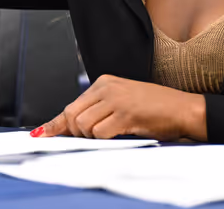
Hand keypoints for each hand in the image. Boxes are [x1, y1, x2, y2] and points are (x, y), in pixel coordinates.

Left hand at [35, 75, 207, 141]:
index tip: (41, 134)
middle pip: (72, 116)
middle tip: (92, 138)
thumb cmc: (154, 110)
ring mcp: (116, 99)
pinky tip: (119, 135)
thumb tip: (69, 129)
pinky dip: (105, 140)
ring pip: (83, 126)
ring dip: (93, 138)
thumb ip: (98, 112)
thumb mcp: (122, 104)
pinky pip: (100, 133)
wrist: (182, 109)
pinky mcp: (126, 114)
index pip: (71, 105)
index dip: (55, 123)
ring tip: (112, 135)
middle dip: (75, 133)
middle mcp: (107, 87)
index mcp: (104, 82)